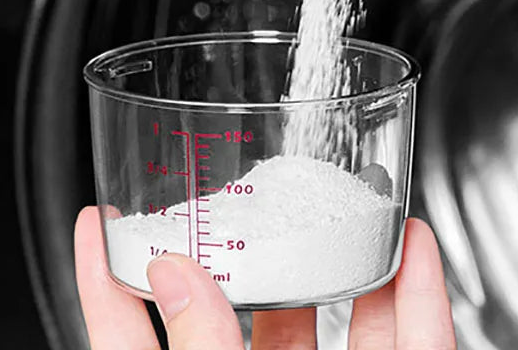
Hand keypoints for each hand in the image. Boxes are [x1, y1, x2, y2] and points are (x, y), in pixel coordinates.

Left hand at [74, 207, 456, 348]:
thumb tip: (174, 277)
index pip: (132, 343)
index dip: (106, 280)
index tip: (95, 217)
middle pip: (248, 316)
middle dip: (257, 245)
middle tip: (257, 183)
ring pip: (338, 323)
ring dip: (349, 257)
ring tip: (355, 198)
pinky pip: (415, 344)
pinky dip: (422, 296)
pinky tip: (418, 247)